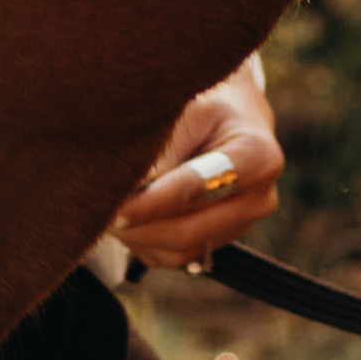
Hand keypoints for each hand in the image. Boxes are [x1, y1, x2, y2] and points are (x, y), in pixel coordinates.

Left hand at [111, 61, 284, 268]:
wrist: (223, 110)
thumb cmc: (202, 101)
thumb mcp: (184, 109)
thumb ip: (160, 149)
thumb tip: (126, 193)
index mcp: (258, 157)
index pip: (198, 189)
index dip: (152, 202)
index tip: (116, 206)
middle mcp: (259, 198)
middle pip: (190, 230)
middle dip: (141, 224)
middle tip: (101, 212)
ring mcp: (241, 225)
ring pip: (178, 250)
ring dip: (138, 235)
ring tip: (111, 205)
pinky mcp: (219, 241)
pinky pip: (173, 257)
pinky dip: (145, 242)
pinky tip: (132, 213)